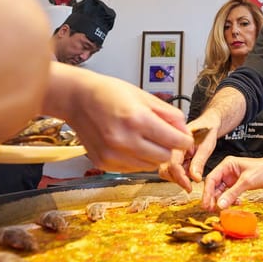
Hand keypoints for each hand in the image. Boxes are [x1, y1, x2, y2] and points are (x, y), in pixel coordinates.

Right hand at [45, 65, 193, 172]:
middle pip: (165, 157)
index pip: (175, 142)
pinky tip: (130, 144)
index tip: (183, 137)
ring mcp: (113, 155)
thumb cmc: (109, 93)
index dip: (184, 140)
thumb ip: (170, 115)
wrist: (77, 99)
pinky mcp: (104, 164)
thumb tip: (185, 132)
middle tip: (162, 136)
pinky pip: (133, 168)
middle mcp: (124, 140)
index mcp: (137, 120)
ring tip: (143, 138)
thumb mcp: (145, 97)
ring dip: (153, 155)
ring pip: (150, 166)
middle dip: (169, 147)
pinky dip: (138, 159)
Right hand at [157, 122, 217, 191]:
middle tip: (190, 184)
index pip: (172, 164)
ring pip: (166, 171)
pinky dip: (180, 173)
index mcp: (177, 142)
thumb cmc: (208, 130)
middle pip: (165, 170)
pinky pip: (171, 169)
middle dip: (177, 179)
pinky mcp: (173, 157)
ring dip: (178, 176)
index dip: (180, 178)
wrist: (207, 123)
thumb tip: (195, 178)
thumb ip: (199, 162)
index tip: (189, 187)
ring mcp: (170, 152)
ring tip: (192, 171)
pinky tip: (189, 167)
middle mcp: (170, 147)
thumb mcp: (207, 145)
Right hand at [201, 155, 262, 211]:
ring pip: (221, 191)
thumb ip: (232, 193)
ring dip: (221, 200)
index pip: (211, 179)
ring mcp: (232, 178)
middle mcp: (227, 171)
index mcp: (227, 165)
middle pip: (214, 186)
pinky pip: (229, 194)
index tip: (206, 203)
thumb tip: (220, 204)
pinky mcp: (237, 184)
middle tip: (210, 209)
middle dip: (213, 198)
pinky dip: (230, 200)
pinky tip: (236, 203)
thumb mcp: (247, 182)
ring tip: (222, 209)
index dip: (207, 192)